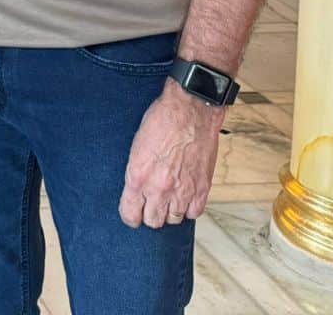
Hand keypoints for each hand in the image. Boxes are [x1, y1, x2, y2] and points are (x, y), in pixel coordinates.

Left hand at [118, 80, 225, 227]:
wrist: (190, 110)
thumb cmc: (161, 121)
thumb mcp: (136, 147)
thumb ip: (136, 172)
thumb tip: (136, 190)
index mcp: (138, 176)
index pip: (130, 214)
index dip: (130, 216)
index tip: (132, 213)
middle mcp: (159, 188)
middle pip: (153, 221)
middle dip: (149, 214)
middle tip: (151, 204)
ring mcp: (182, 190)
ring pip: (173, 219)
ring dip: (170, 211)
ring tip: (169, 198)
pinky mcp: (202, 188)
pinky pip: (194, 213)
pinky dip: (189, 207)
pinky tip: (185, 196)